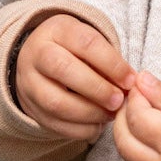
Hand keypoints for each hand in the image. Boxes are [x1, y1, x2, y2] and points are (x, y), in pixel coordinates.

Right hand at [14, 14, 132, 141]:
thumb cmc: (75, 51)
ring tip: (109, 115)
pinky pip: (53, 124)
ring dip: (89, 113)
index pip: (86, 43)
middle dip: (97, 89)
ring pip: (56, 102)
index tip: (130, 80)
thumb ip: (109, 60)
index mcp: (57, 30)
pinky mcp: (30, 107)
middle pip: (63, 69)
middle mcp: (37, 54)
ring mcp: (29, 82)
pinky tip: (96, 126)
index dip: (112, 64)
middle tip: (119, 101)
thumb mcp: (89, 43)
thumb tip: (130, 85)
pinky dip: (79, 129)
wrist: (38, 60)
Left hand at [113, 71, 160, 160]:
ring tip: (140, 113)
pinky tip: (147, 134)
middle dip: (123, 115)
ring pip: (128, 155)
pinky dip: (135, 148)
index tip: (141, 84)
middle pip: (125, 139)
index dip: (135, 97)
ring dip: (127, 132)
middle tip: (134, 98)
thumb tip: (141, 80)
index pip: (138, 116)